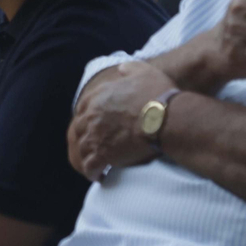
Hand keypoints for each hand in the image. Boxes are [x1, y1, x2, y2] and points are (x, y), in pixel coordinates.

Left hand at [67, 60, 176, 180]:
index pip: (83, 109)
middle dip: (84, 139)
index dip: (87, 119)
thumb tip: (122, 69)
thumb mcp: (143, 71)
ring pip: (82, 149)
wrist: (166, 117)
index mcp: (97, 96)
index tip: (93, 127)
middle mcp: (91, 115)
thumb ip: (129, 69)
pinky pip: (90, 166)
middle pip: (79, 130)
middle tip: (92, 148)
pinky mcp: (102, 153)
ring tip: (93, 165)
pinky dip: (92, 172)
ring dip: (86, 157)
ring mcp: (95, 135)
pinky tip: (98, 176)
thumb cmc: (158, 94)